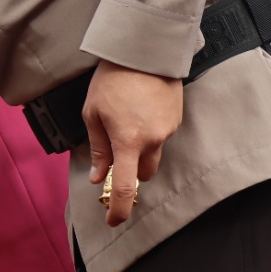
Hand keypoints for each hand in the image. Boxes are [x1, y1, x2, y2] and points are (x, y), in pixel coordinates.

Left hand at [82, 61, 183, 227]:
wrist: (144, 50)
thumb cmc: (112, 80)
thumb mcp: (93, 114)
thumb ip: (97, 148)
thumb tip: (98, 176)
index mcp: (128, 142)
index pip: (126, 188)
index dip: (119, 209)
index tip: (113, 220)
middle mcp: (153, 140)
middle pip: (143, 174)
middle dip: (130, 172)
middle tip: (115, 155)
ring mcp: (168, 130)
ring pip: (154, 155)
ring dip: (140, 151)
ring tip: (126, 122)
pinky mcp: (177, 119)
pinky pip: (162, 137)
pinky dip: (150, 133)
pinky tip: (139, 111)